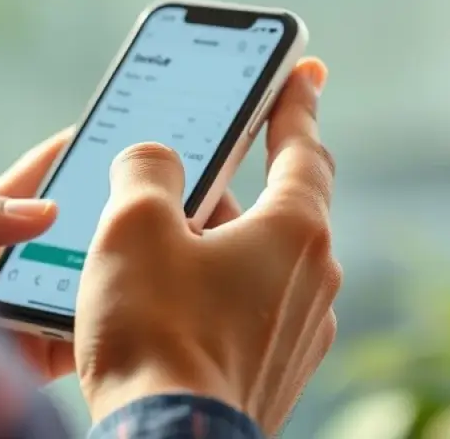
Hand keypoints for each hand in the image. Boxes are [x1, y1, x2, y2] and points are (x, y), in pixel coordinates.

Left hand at [0, 128, 246, 380]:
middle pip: (70, 233)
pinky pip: (77, 340)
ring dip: (117, 269)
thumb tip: (39, 211)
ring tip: (165, 245)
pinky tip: (135, 309)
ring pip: (82, 284)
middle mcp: (0, 270)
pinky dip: (106, 325)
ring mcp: (16, 316)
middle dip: (110, 213)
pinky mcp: (25, 359)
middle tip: (162, 191)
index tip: (118, 136)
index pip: (34, 184)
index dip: (73, 158)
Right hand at [75, 57, 339, 433]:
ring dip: (218, 245)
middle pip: (276, 209)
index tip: (302, 76)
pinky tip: (170, 306)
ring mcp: (300, 334)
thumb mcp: (135, 226)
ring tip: (158, 253)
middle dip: (228, 190)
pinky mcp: (275, 373)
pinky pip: (251, 309)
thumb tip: (152, 161)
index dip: (296, 106)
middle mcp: (315, 282)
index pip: (304, 149)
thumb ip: (147, 170)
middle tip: (180, 183)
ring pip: (260, 264)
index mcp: (295, 232)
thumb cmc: (156, 333)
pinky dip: (218, 293)